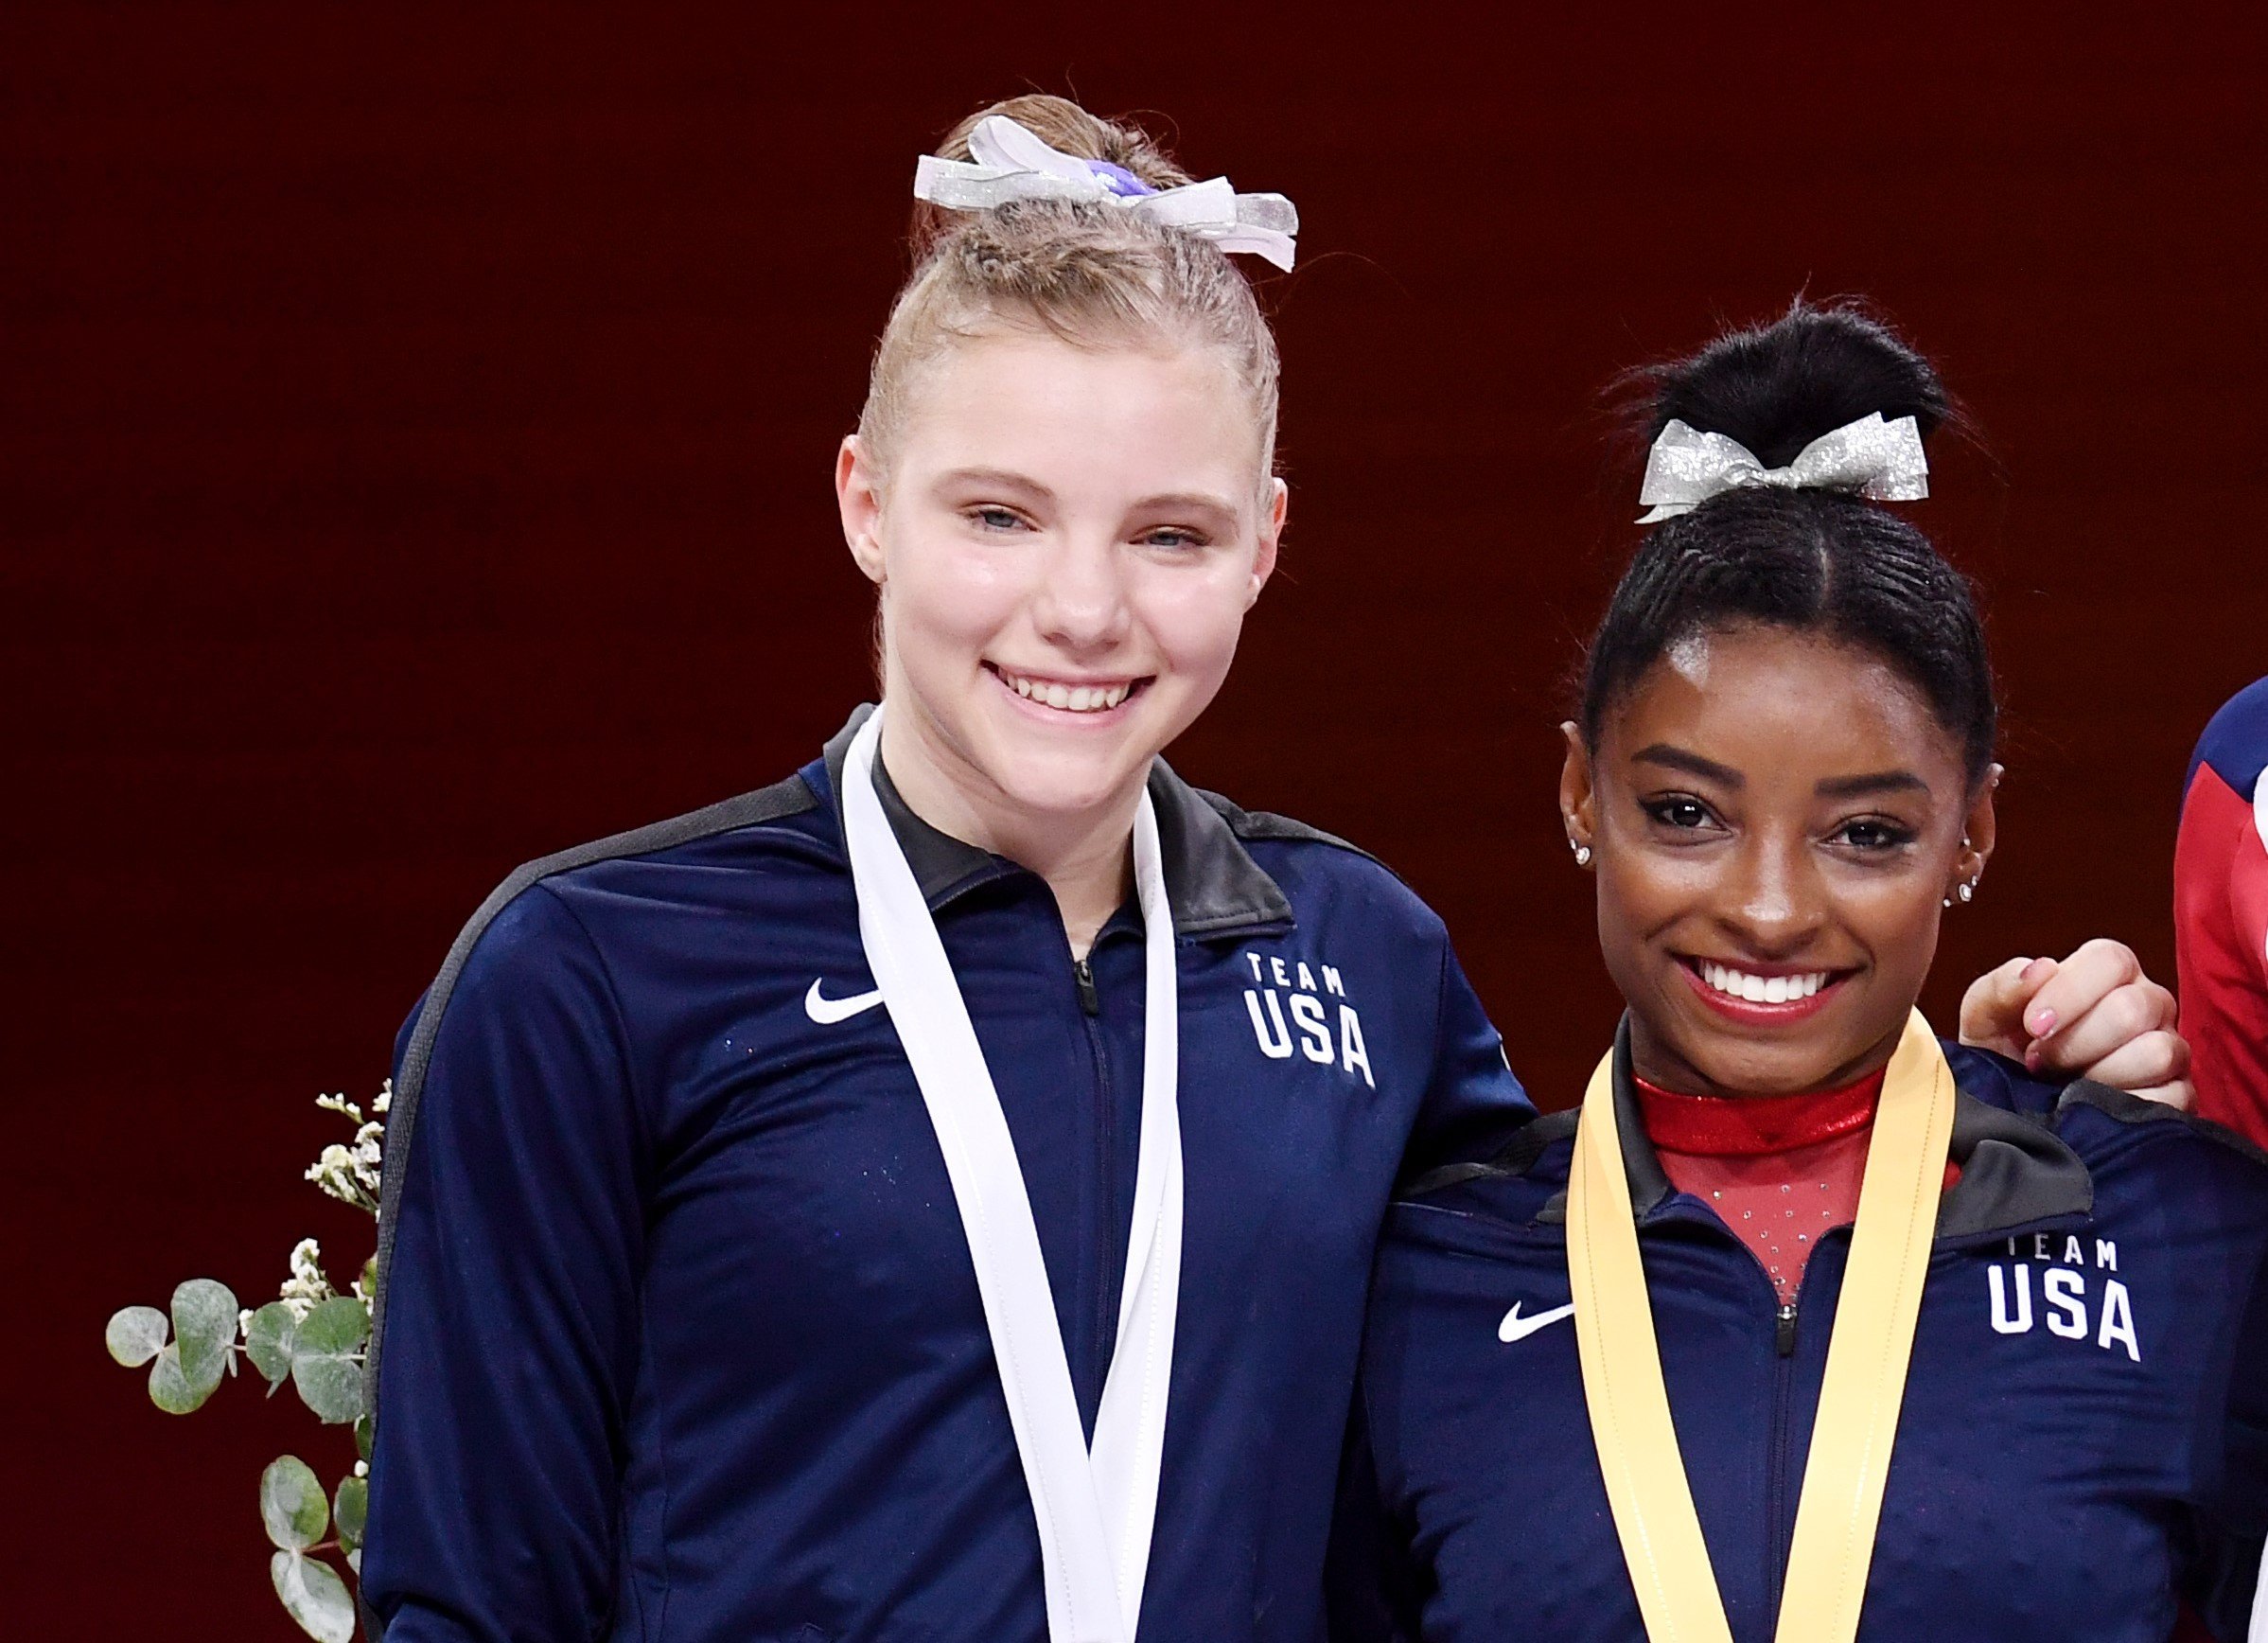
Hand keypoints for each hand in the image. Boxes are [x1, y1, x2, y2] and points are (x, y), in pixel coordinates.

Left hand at [1959, 939, 2191, 1108]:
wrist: (2010, 1105)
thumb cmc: (2002, 1050)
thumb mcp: (1985, 1016)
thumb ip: (2001, 986)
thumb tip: (2039, 969)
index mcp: (2106, 972)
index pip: (2111, 960)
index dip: (2070, 992)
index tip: (2033, 1025)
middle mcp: (2147, 1003)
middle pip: (2132, 1008)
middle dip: (2076, 1042)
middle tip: (2042, 1061)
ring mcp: (2169, 1048)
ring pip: (2158, 1052)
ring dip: (2100, 1075)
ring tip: (2067, 1084)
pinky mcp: (2180, 1094)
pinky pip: (2173, 1097)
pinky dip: (2127, 1105)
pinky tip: (2094, 1106)